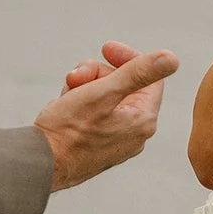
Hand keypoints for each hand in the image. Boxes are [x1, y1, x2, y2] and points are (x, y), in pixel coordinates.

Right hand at [35, 43, 178, 192]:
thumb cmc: (68, 131)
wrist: (40, 164)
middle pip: (124, 86)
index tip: (105, 49)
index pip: (149, 77)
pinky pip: (96, 114)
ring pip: (107, 98)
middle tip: (75, 76)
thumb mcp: (103, 92)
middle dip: (98, 74)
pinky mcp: (99, 146)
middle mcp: (135, 133)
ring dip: (86, 86)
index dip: (127, 58)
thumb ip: (138, 73)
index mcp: (143, 120)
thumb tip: (172, 58)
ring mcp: (117, 141)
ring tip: (67, 93)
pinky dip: (80, 102)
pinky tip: (64, 106)